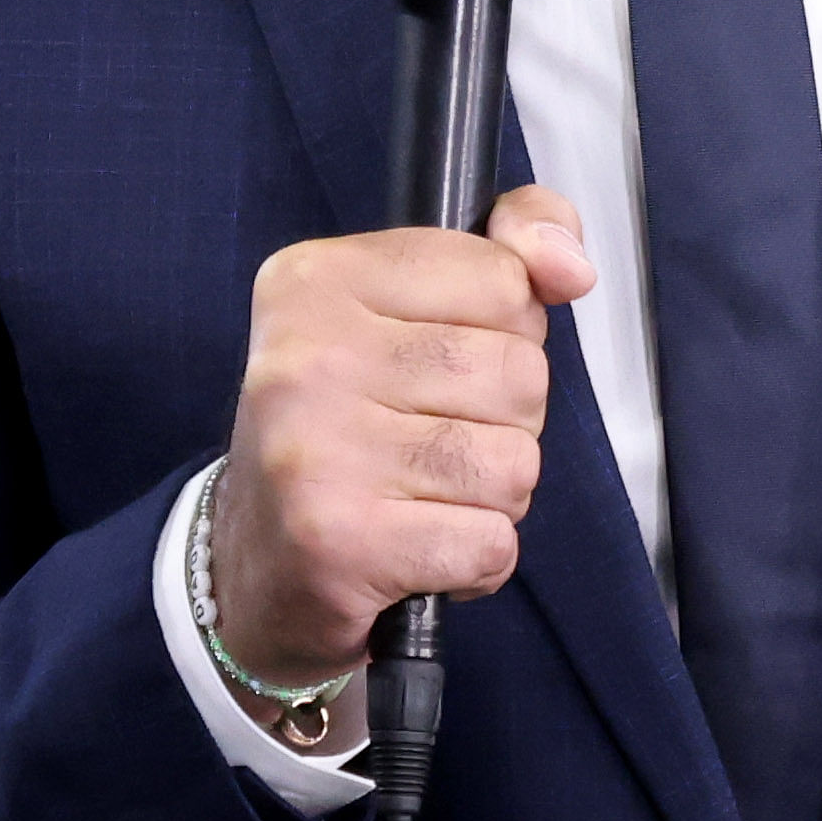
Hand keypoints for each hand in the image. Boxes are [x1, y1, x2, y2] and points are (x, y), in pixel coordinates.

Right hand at [203, 188, 596, 692]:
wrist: (251, 564)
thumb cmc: (345, 429)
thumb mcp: (407, 312)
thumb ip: (506, 257)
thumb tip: (570, 267)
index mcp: (317, 279)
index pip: (501, 278)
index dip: (503, 335)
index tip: (439, 367)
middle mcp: (306, 354)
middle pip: (519, 372)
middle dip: (506, 422)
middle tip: (428, 445)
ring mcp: (316, 448)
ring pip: (514, 464)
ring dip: (493, 498)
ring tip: (424, 500)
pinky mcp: (337, 541)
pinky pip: (490, 544)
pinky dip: (476, 562)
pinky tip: (420, 553)